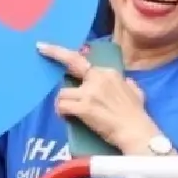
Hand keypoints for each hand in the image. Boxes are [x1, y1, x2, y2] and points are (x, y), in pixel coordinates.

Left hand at [40, 42, 159, 154]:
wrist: (136, 131)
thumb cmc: (136, 114)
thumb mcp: (134, 90)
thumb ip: (125, 82)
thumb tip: (123, 81)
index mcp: (108, 73)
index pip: (80, 59)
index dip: (60, 52)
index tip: (44, 45)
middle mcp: (97, 79)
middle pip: (70, 64)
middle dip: (53, 55)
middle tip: (40, 51)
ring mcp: (90, 93)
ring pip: (62, 93)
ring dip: (62, 102)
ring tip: (67, 110)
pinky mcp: (84, 108)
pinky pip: (63, 106)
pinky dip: (61, 112)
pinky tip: (66, 117)